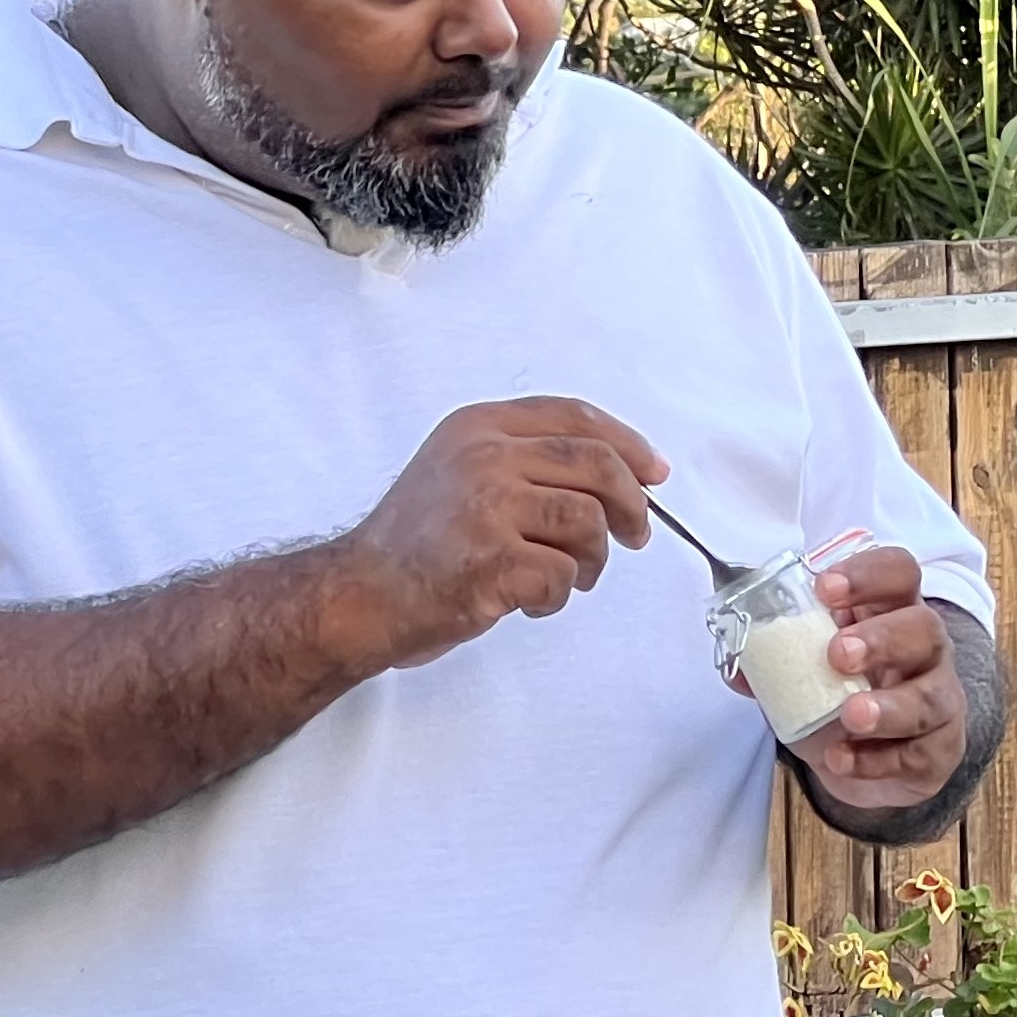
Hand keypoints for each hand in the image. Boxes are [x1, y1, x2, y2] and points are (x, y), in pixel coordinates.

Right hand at [331, 398, 662, 668]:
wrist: (361, 594)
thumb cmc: (420, 543)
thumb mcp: (462, 470)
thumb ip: (528, 460)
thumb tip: (628, 471)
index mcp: (479, 427)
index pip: (575, 416)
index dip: (627, 443)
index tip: (655, 472)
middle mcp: (483, 456)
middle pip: (597, 465)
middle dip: (633, 505)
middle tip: (636, 535)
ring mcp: (487, 507)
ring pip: (589, 523)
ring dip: (593, 560)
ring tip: (568, 576)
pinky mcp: (492, 560)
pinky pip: (563, 576)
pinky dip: (557, 597)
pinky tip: (529, 600)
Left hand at [789, 545, 969, 805]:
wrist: (864, 767)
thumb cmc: (837, 701)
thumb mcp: (800, 673)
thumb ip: (772, 663)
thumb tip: (738, 665)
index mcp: (890, 613)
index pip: (898, 572)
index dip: (868, 574)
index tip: (825, 589)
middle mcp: (924, 650)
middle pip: (925, 627)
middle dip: (882, 637)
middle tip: (837, 654)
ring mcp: (938, 700)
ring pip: (932, 695)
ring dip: (889, 705)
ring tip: (850, 716)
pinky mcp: (938, 750)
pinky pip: (918, 753)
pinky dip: (877, 759)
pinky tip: (842, 758)